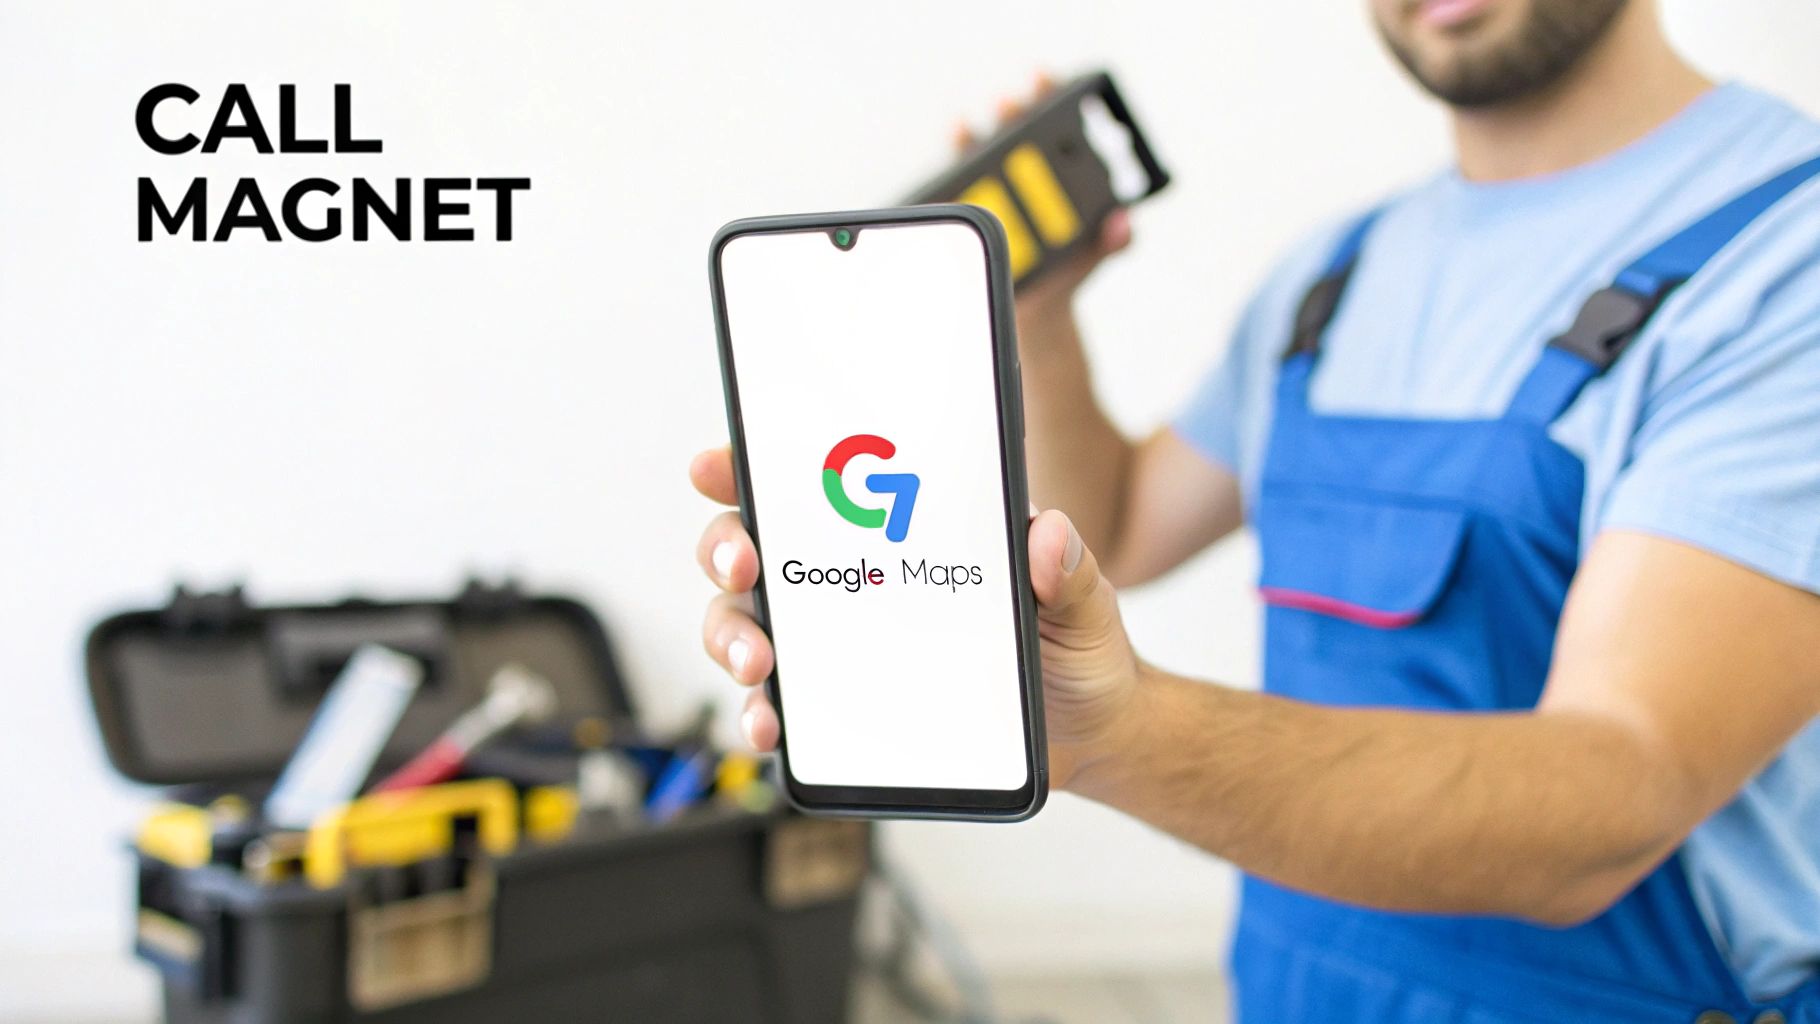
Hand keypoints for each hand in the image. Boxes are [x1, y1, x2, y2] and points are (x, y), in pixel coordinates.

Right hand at [690, 445, 1142, 788]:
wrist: (1088, 736)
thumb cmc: (1076, 650)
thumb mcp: (1084, 601)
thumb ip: (1070, 568)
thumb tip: (1046, 532)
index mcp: (900, 531)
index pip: (812, 484)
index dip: (751, 465)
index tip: (718, 465)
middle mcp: (854, 579)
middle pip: (756, 549)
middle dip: (727, 549)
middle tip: (744, 566)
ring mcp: (839, 644)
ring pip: (747, 623)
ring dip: (732, 635)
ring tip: (755, 662)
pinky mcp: (841, 706)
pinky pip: (778, 704)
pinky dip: (760, 712)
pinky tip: (768, 723)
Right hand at [953, 71, 1133, 334]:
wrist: (1039, 309)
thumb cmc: (1071, 270)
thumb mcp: (1097, 254)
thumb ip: (1115, 240)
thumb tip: (1123, 224)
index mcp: (1060, 170)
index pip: (1053, 121)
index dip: (1047, 93)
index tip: (1042, 78)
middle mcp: (1024, 172)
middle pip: (1013, 131)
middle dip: (1010, 112)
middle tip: (1008, 104)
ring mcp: (994, 191)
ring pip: (979, 156)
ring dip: (970, 139)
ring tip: (964, 128)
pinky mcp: (970, 213)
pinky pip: (955, 192)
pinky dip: (947, 180)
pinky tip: (942, 176)